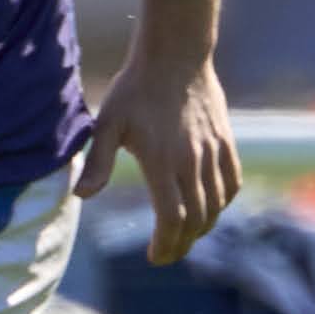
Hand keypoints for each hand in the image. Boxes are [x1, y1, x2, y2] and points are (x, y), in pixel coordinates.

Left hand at [76, 47, 239, 262]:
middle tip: (167, 254)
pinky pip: (232, 181)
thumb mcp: (108, 124)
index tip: (155, 257)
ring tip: (185, 236)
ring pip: (216, 204)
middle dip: (182, 244)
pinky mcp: (226, 141)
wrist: (175, 56)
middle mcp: (192, 162)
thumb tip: (82, 196)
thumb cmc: (135, 89)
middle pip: (195, 219)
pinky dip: (223, 202)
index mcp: (162, 162)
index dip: (166, 245)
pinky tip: (211, 208)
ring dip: (202, 227)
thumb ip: (98, 163)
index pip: (171, 218)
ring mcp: (212, 152)